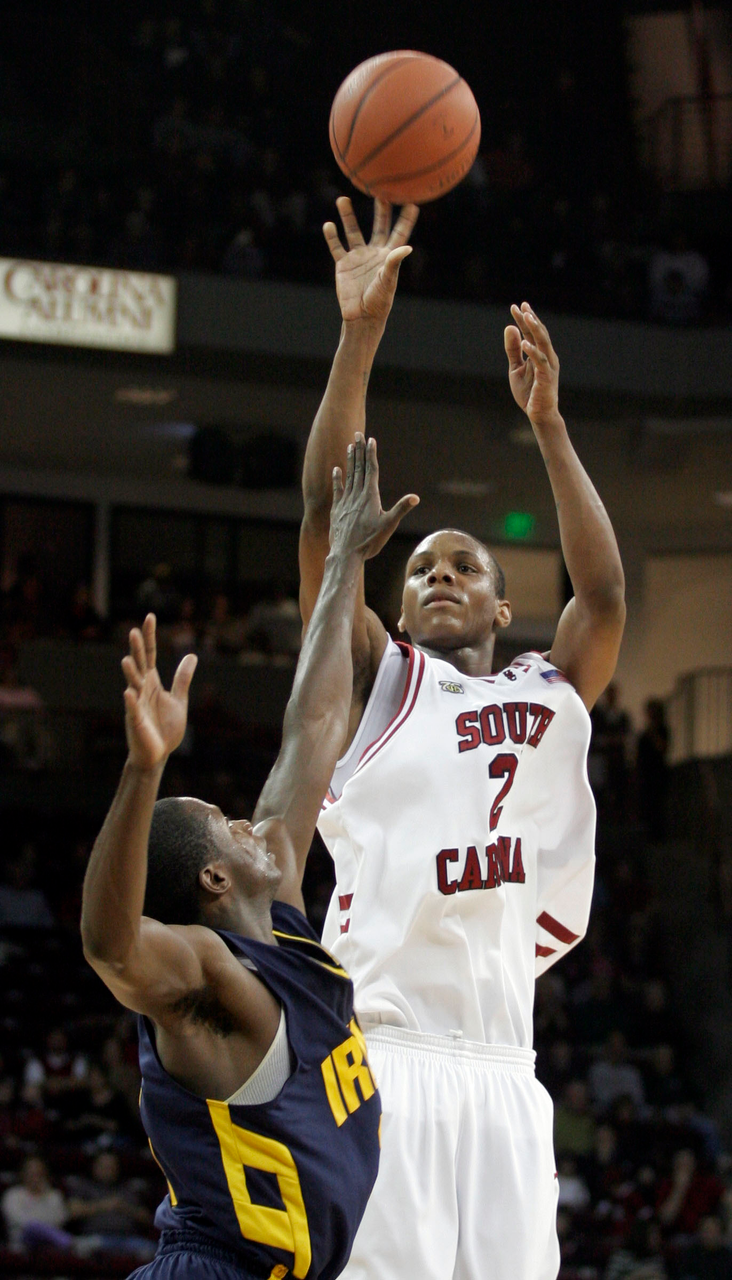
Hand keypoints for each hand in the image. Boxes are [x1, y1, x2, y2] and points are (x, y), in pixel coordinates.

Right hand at [121, 614, 196, 770]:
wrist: (158, 754)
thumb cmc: (165, 728)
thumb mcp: (178, 699)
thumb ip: (182, 679)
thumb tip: (191, 656)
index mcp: (152, 683)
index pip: (150, 655)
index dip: (150, 637)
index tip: (149, 617)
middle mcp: (141, 690)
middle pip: (139, 665)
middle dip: (137, 650)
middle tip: (134, 631)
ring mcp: (137, 704)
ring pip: (132, 685)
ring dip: (130, 673)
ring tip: (127, 659)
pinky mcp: (136, 721)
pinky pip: (133, 710)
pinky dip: (131, 701)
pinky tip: (129, 692)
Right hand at [324, 197, 418, 324]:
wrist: (361, 316)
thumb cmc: (379, 301)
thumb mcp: (388, 280)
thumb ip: (394, 262)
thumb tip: (406, 246)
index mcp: (389, 256)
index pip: (400, 233)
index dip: (406, 219)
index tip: (412, 202)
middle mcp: (374, 253)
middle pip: (379, 226)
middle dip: (381, 210)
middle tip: (381, 191)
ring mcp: (358, 257)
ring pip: (353, 231)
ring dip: (348, 216)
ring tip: (343, 199)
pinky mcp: (343, 264)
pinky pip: (336, 246)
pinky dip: (331, 236)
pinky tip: (328, 225)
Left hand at [330, 433, 418, 560]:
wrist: (345, 554)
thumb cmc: (369, 541)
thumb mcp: (389, 525)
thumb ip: (401, 509)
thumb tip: (415, 497)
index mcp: (370, 496)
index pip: (371, 470)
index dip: (371, 454)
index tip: (371, 440)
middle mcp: (357, 495)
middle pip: (359, 468)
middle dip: (359, 450)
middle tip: (357, 434)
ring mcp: (346, 501)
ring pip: (348, 476)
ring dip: (350, 460)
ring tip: (350, 446)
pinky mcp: (337, 509)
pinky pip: (337, 489)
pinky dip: (337, 478)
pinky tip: (336, 469)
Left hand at [505, 302, 561, 429]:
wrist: (539, 414)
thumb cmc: (529, 392)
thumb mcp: (515, 368)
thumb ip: (513, 350)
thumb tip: (509, 327)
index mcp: (539, 354)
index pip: (531, 333)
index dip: (524, 320)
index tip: (515, 306)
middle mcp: (546, 356)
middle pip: (538, 333)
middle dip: (530, 319)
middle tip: (522, 305)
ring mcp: (548, 365)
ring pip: (543, 342)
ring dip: (535, 329)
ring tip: (526, 317)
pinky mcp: (547, 377)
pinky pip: (541, 361)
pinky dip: (533, 351)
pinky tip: (525, 342)